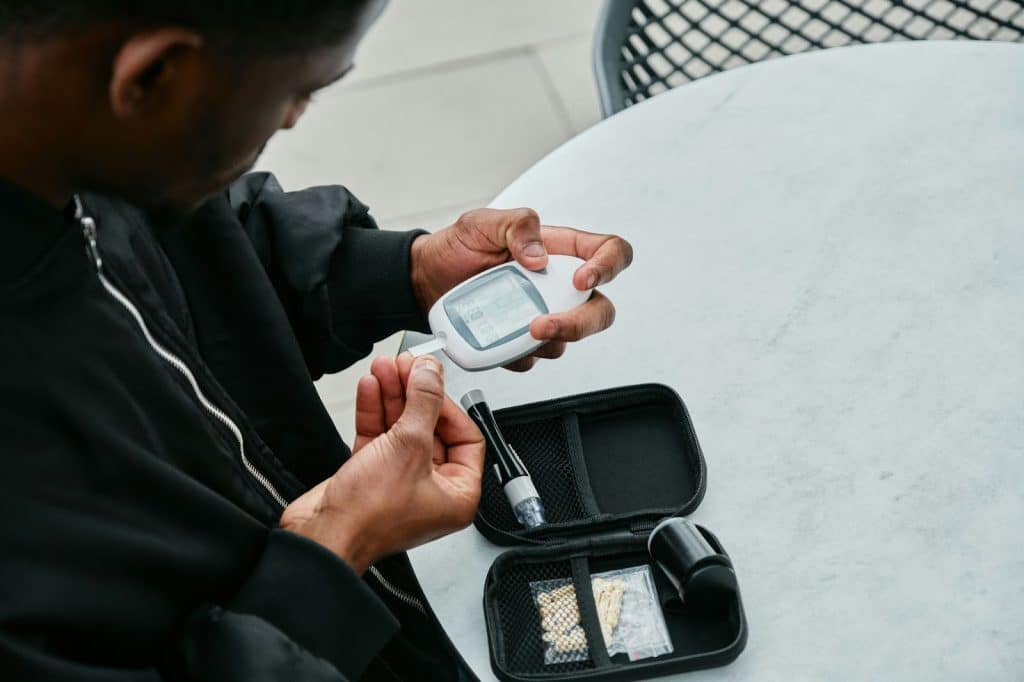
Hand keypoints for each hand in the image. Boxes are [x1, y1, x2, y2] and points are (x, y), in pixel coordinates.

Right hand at [280, 354, 484, 573]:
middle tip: (406, 367)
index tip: (430, 382)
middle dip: (416, 395)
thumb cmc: (369, 516)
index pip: (466, 438)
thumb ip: (424, 402)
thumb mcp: (409, 446)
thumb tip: (431, 373)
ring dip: (393, 397)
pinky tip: (371, 388)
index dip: (448, 406)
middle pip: (432, 429)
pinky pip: (380, 437)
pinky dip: (375, 412)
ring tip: (384, 368)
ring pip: (402, 429)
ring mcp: (400, 482)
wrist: (322, 536)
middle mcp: (432, 490)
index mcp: (457, 494)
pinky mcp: (371, 476)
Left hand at [410, 208, 632, 370]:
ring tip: (510, 329)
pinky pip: (533, 358)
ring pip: (568, 340)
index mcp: (560, 250)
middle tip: (542, 324)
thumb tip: (539, 256)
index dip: (609, 266)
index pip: (611, 252)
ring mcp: (543, 315)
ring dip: (544, 341)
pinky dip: (517, 354)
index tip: (582, 280)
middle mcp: (558, 286)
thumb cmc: (457, 248)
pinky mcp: (523, 342)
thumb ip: (517, 225)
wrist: (425, 279)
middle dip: (580, 324)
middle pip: (600, 310)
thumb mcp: (482, 222)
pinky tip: (496, 339)